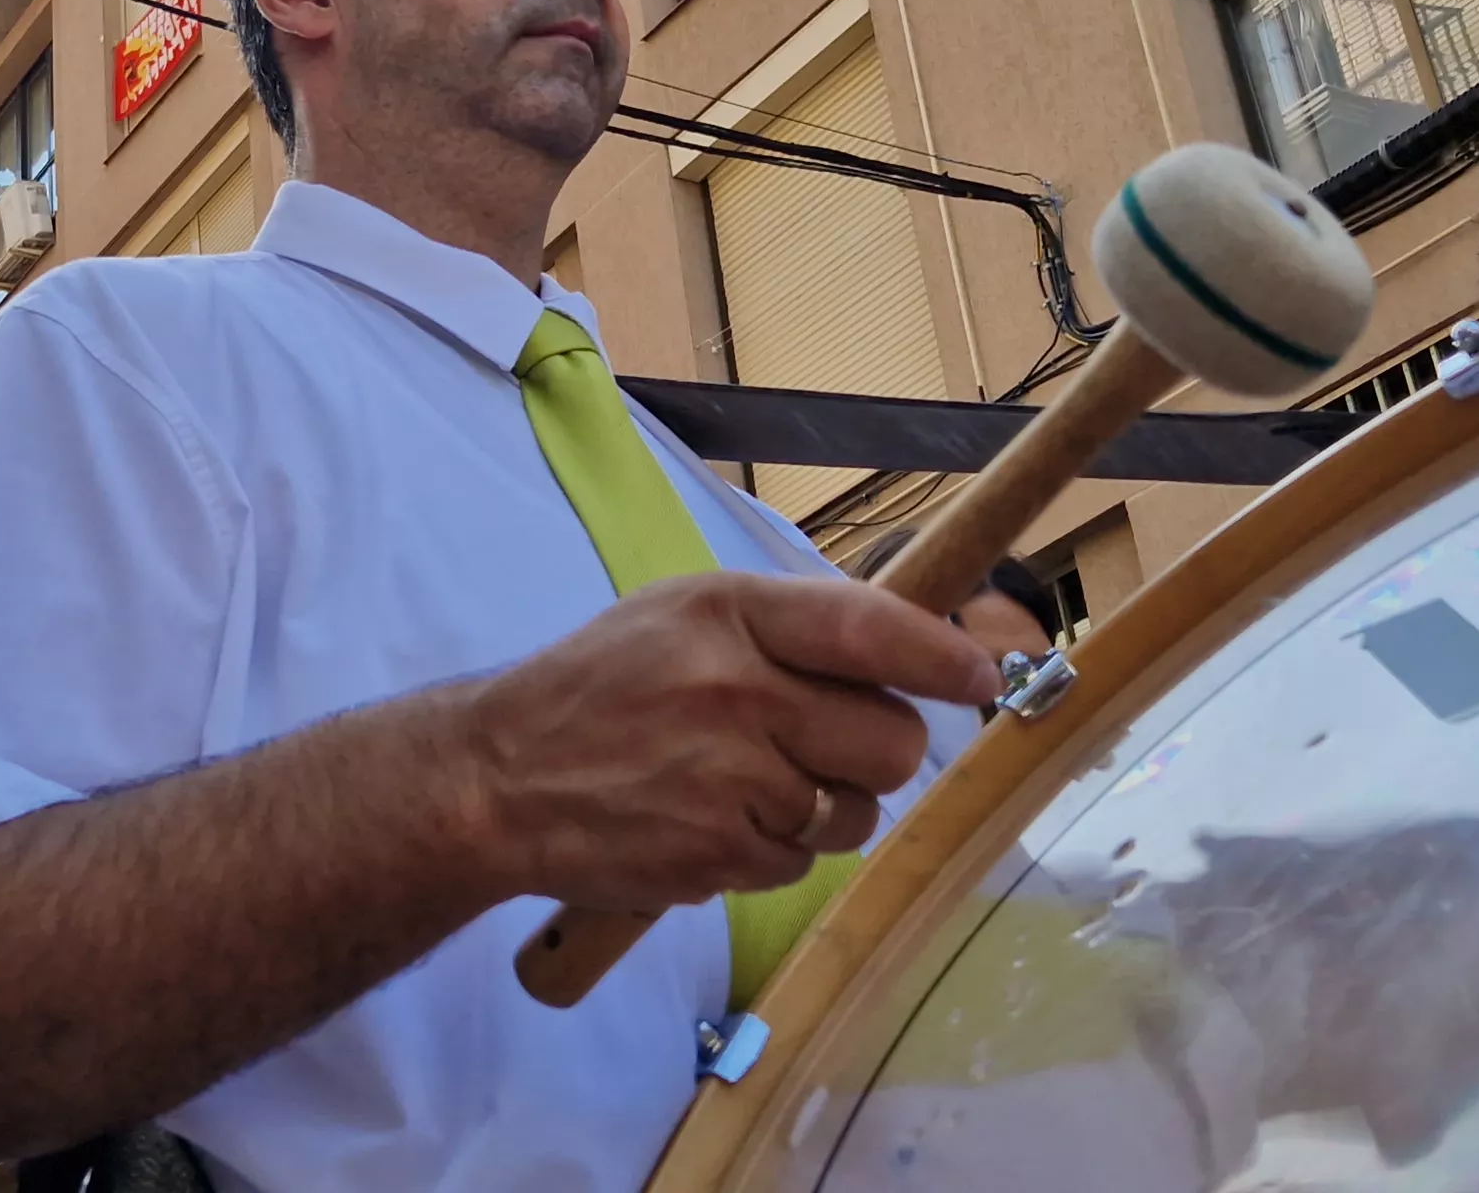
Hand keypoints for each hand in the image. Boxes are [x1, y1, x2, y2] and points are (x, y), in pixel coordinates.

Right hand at [447, 572, 999, 911]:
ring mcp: (729, 782)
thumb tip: (911, 652)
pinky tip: (715, 820)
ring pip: (855, 812)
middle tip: (824, 743)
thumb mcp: (682, 616)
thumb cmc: (600, 687)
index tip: (982, 678)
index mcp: (730, 615)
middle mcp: (736, 693)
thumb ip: (788, 626)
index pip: (869, 629)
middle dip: (874, 749)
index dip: (942, 658)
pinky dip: (773, 848)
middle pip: (892, 742)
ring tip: (752, 782)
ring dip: (824, 804)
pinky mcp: (718, 856)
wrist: (496, 781)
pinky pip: (801, 862)